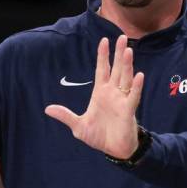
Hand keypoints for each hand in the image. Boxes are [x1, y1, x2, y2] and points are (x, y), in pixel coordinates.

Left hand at [45, 35, 144, 158]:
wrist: (113, 150)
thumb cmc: (99, 136)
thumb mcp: (78, 126)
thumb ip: (65, 116)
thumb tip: (47, 109)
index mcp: (101, 93)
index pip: (102, 70)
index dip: (103, 56)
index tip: (103, 40)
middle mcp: (113, 93)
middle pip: (116, 69)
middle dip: (118, 54)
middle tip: (121, 37)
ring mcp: (122, 100)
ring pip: (126, 78)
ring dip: (127, 65)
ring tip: (128, 51)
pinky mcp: (128, 111)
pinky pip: (133, 96)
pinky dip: (136, 86)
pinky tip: (139, 75)